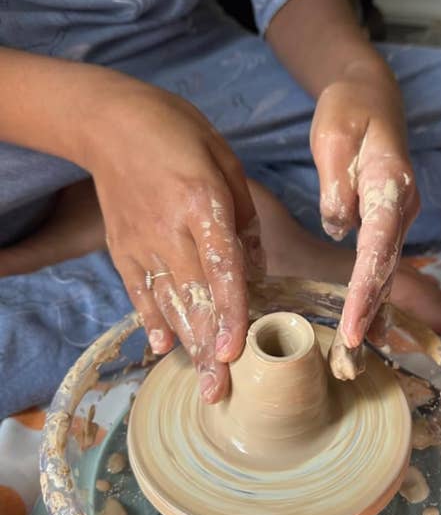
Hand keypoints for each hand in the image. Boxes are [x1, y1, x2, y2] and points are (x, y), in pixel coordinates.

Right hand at [85, 82, 263, 401]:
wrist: (110, 122)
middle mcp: (169, 232)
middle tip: (219, 392)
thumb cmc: (179, 135)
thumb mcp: (226, 162)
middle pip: (195, 301)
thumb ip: (245, 220)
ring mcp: (141, 244)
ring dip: (187, 346)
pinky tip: (163, 348)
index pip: (221, 271)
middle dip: (209, 350)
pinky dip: (153, 321)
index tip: (234, 353)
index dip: (230, 315)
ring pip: (168, 304)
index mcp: (201, 205)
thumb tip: (256, 271)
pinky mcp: (122, 249)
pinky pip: (139, 293)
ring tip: (203, 382)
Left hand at [310, 64, 418, 348]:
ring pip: (387, 271)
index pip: (378, 247)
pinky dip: (372, 294)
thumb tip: (340, 226)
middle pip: (387, 268)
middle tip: (349, 354)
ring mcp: (398, 217)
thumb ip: (337, 184)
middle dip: (368, 312)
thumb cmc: (349, 111)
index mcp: (390, 187)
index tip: (353, 326)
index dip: (365, 290)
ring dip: (372, 311)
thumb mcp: (333, 136)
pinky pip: (381, 264)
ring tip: (353, 352)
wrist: (371, 97)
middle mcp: (402, 208)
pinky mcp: (387, 223)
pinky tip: (364, 324)